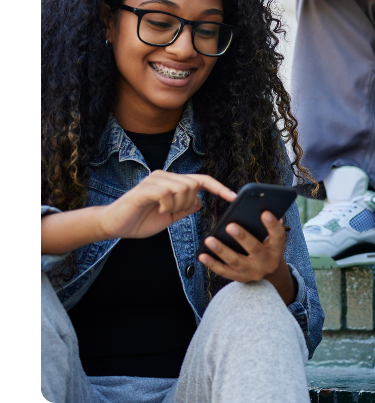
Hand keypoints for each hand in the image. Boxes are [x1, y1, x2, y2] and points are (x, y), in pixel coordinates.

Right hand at [98, 171, 235, 240]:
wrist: (113, 225)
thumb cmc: (140, 220)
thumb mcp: (169, 216)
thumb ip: (185, 208)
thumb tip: (200, 201)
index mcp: (172, 182)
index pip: (202, 180)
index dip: (219, 188)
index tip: (233, 197)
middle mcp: (165, 176)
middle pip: (194, 185)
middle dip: (188, 202)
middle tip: (171, 211)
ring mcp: (155, 179)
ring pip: (184, 188)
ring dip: (177, 205)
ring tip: (162, 210)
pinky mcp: (146, 187)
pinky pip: (168, 193)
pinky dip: (167, 204)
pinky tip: (157, 209)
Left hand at [198, 210, 288, 284]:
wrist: (266, 270)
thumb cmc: (267, 247)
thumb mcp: (272, 238)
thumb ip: (269, 225)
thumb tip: (266, 207)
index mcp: (277, 249)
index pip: (278, 236)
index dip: (272, 225)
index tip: (264, 212)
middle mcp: (267, 262)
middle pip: (255, 249)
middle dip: (242, 237)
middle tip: (230, 225)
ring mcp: (253, 272)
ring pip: (236, 261)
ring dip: (222, 250)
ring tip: (209, 240)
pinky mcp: (240, 278)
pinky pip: (224, 271)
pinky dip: (212, 263)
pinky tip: (202, 255)